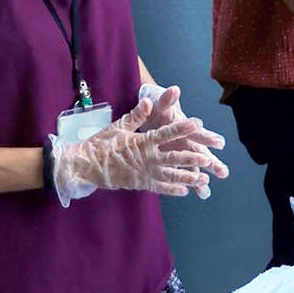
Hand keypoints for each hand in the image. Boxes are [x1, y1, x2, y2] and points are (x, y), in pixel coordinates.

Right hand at [51, 102, 222, 206]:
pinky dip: (173, 190)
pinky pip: (160, 188)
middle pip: (174, 157)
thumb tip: (148, 101)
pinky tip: (185, 191)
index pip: (166, 133)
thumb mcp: (119, 127)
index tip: (196, 124)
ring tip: (202, 179)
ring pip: (171, 175)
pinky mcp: (141, 184)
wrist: (86, 166)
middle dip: (192, 158)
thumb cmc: (101, 144)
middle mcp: (147, 157)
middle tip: (208, 158)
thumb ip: (136, 115)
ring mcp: (145, 172)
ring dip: (187, 177)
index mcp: (143, 141)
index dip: (182, 128)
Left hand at [137, 83, 227, 198]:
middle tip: (223, 172)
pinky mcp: (175, 161)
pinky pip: (184, 173)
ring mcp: (182, 152)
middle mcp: (187, 141)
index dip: (207, 138)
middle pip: (201, 153)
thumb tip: (174, 90)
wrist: (152, 115)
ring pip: (195, 166)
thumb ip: (167, 99)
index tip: (219, 143)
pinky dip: (192, 182)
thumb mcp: (161, 104)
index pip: (197, 133)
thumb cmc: (158, 109)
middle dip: (212, 163)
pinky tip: (200, 192)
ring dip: (202, 177)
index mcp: (184, 128)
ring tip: (206, 190)